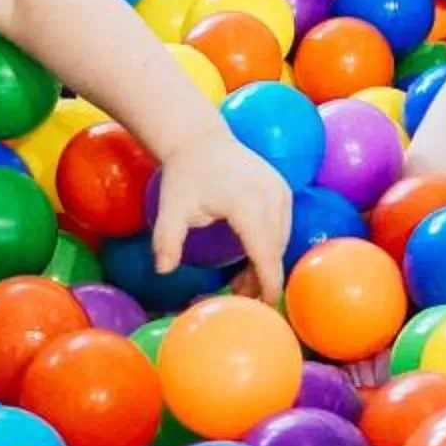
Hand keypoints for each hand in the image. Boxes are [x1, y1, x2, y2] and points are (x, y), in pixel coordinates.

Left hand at [149, 130, 294, 302]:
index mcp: (247, 204)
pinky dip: (270, 244)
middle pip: (275, 250)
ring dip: (265, 262)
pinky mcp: (282, 188)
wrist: (199, 139)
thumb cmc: (184, 175)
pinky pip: (282, 225)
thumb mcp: (171, 209)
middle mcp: (271, 196)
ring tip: (240, 279)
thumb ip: (167, 240)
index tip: (265, 306)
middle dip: (261, 277)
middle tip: (238, 294)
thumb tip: (163, 271)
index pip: (265, 253)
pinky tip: (250, 255)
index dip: (268, 282)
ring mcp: (280, 190)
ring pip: (281, 239)